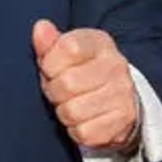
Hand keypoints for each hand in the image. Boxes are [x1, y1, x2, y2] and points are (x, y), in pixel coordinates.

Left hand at [32, 20, 139, 151]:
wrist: (119, 101)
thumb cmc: (83, 73)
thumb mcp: (66, 53)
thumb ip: (50, 43)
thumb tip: (40, 28)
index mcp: (100, 43)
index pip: (68, 47)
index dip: (50, 63)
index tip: (52, 69)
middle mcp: (116, 66)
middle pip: (66, 84)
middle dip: (54, 92)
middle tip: (61, 92)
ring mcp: (122, 95)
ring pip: (72, 111)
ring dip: (64, 112)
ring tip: (72, 105)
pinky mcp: (122, 121)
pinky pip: (83, 132)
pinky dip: (76, 130)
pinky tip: (83, 120)